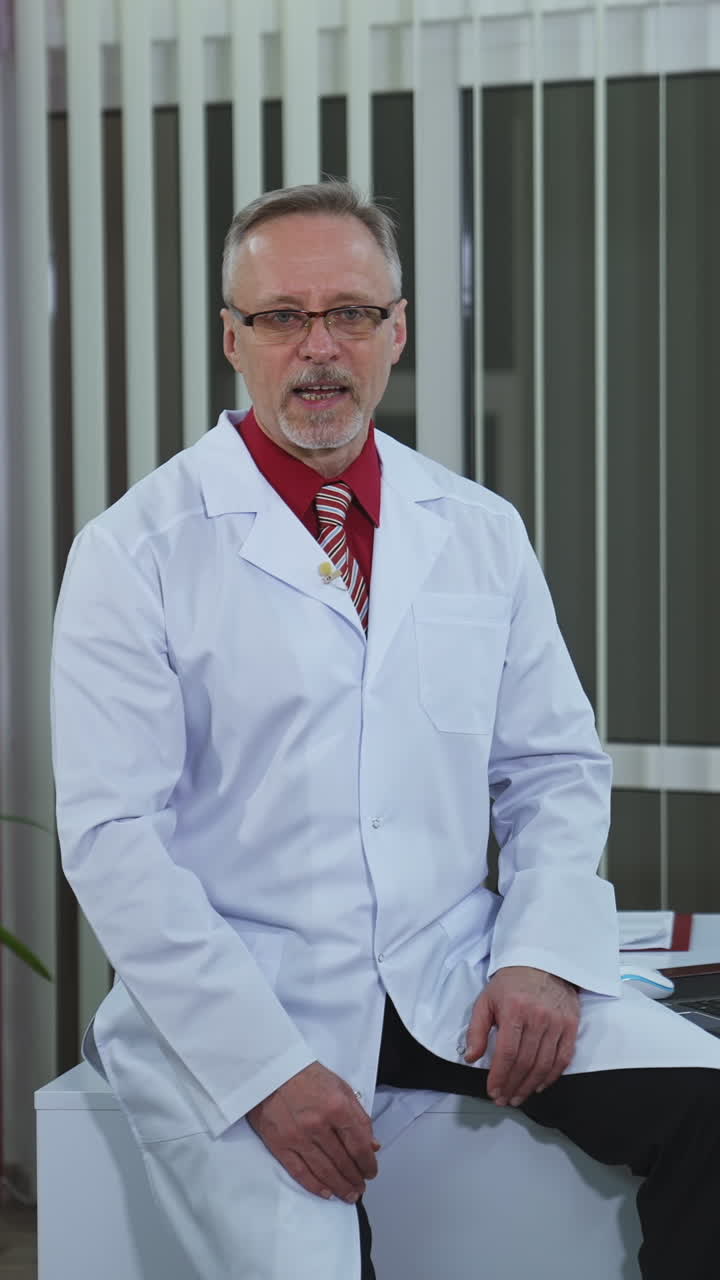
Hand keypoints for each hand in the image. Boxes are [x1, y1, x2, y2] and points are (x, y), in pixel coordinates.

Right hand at [246, 1061, 380, 1203]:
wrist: (270, 1071)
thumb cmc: (308, 1076)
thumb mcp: (340, 1087)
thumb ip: (358, 1116)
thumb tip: (372, 1145)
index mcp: (337, 1107)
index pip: (359, 1145)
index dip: (368, 1163)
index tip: (371, 1172)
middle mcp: (319, 1125)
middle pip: (343, 1161)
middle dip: (355, 1178)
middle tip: (361, 1188)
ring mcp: (298, 1137)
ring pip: (325, 1171)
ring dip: (340, 1186)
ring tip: (349, 1195)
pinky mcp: (280, 1145)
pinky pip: (300, 1172)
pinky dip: (315, 1186)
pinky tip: (327, 1193)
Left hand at [464, 966, 579, 1106]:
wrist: (542, 962)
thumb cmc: (511, 982)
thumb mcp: (486, 1000)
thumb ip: (476, 1030)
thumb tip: (471, 1058)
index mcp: (514, 1010)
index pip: (507, 1053)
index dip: (499, 1076)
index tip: (493, 1091)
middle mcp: (538, 1017)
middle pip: (525, 1062)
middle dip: (512, 1085)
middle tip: (504, 1099)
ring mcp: (557, 1022)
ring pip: (544, 1065)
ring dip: (530, 1086)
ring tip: (518, 1097)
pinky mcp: (571, 1025)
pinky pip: (563, 1058)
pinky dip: (551, 1076)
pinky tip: (539, 1085)